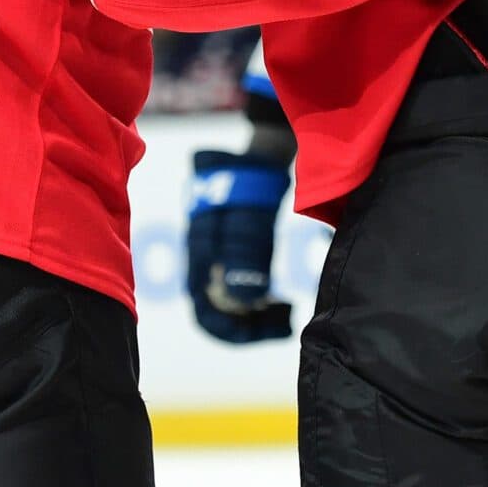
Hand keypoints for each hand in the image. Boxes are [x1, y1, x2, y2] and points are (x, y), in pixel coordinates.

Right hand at [186, 150, 293, 343]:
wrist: (258, 155)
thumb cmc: (251, 183)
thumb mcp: (250, 216)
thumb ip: (244, 254)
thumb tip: (244, 301)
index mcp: (200, 256)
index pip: (205, 311)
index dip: (233, 331)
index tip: (271, 330)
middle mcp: (204, 263)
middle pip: (218, 312)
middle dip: (250, 327)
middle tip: (286, 322)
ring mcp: (218, 259)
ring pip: (232, 303)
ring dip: (257, 316)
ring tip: (287, 313)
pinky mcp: (233, 254)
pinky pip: (241, 290)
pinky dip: (259, 301)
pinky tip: (281, 301)